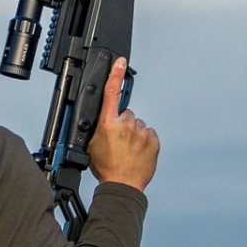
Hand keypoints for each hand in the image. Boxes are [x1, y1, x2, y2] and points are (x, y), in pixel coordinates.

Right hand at [88, 57, 159, 190]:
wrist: (124, 185)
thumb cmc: (107, 167)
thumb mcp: (92, 144)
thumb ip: (97, 127)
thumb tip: (101, 117)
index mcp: (108, 124)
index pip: (112, 93)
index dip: (115, 75)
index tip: (120, 62)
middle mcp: (126, 125)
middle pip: (127, 113)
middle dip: (123, 123)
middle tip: (119, 141)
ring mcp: (141, 132)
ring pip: (138, 124)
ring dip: (134, 133)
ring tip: (128, 149)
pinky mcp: (153, 140)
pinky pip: (148, 133)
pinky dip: (144, 140)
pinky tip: (137, 151)